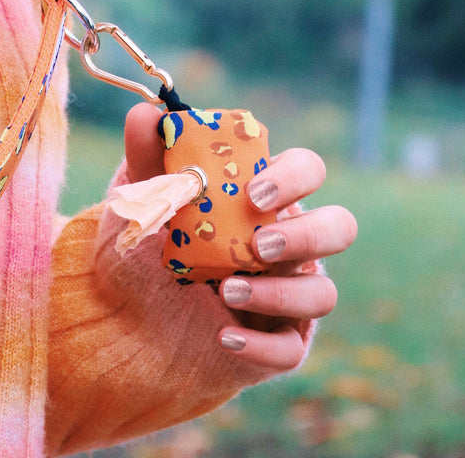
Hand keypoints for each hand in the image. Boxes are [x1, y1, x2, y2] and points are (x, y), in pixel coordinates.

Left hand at [124, 103, 356, 371]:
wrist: (126, 313)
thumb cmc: (147, 244)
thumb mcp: (144, 200)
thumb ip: (148, 158)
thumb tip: (147, 114)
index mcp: (264, 201)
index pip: (307, 171)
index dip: (295, 176)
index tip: (254, 192)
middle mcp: (286, 245)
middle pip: (339, 228)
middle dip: (308, 234)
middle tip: (258, 243)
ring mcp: (285, 295)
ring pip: (322, 294)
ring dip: (280, 292)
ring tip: (225, 289)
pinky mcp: (273, 343)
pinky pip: (290, 351)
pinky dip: (262, 345)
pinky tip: (224, 336)